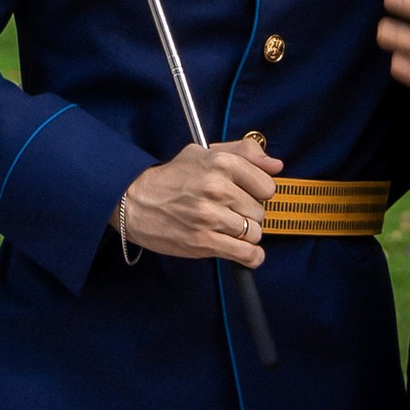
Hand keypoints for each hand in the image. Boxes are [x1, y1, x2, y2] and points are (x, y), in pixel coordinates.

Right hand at [114, 136, 283, 264]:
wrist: (134, 202)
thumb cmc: (170, 178)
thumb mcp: (202, 152)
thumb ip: (242, 153)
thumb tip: (275, 165)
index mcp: (221, 164)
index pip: (267, 185)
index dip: (259, 192)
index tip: (248, 194)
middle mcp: (218, 189)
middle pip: (260, 211)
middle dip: (250, 214)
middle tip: (232, 212)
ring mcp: (211, 217)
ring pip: (255, 233)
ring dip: (246, 235)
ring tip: (229, 228)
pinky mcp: (204, 242)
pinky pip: (245, 254)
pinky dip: (251, 256)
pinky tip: (245, 251)